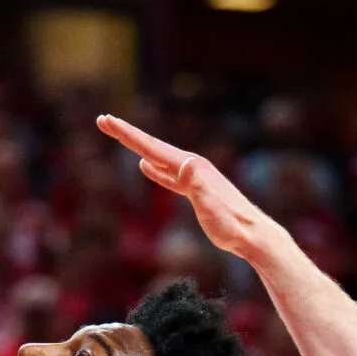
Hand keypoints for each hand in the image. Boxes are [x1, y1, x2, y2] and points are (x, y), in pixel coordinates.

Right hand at [96, 115, 275, 258]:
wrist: (253, 236)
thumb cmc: (231, 227)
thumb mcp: (211, 208)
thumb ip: (197, 186)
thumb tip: (185, 163)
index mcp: (191, 166)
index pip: (152, 147)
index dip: (127, 134)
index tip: (105, 120)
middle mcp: (192, 166)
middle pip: (152, 146)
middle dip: (126, 133)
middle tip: (103, 119)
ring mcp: (194, 176)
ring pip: (159, 158)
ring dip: (138, 147)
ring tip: (121, 136)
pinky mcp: (196, 190)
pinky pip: (169, 175)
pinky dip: (155, 169)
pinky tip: (145, 167)